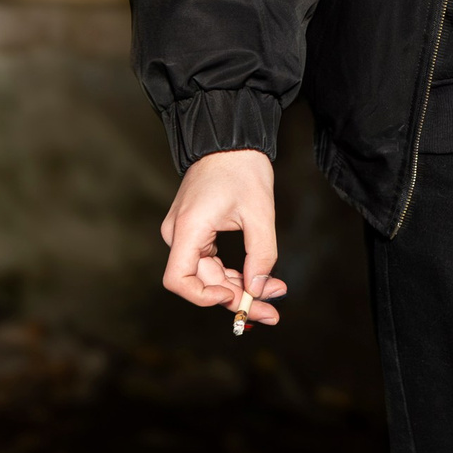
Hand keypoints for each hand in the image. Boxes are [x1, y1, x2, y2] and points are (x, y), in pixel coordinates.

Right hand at [159, 149, 286, 326]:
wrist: (231, 140)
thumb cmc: (242, 168)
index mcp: (188, 228)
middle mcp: (179, 234)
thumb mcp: (260, 213)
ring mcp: (185, 233)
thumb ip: (261, 255)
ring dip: (239, 288)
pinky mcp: (196, 232)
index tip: (234, 298)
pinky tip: (260, 280)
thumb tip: (258, 290)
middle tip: (271, 312)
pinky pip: (211, 262)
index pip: (178, 279)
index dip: (203, 297)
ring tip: (273, 295)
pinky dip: (234, 274)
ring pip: (209, 274)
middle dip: (236, 299)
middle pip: (201, 281)